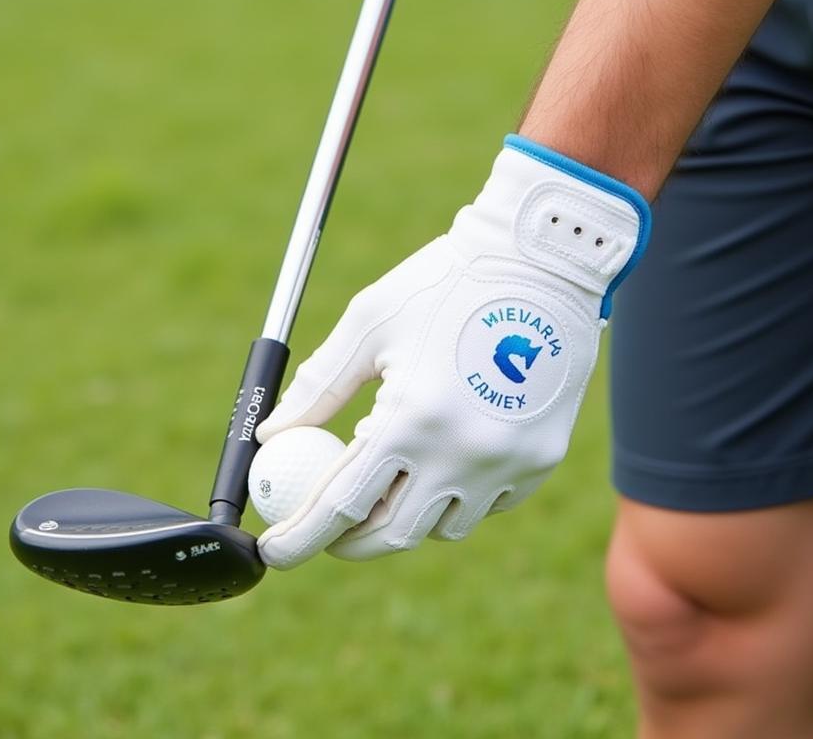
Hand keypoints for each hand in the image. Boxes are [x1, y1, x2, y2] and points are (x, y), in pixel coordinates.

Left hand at [256, 136, 649, 567]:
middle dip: (348, 541)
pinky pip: (487, 504)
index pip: (341, 504)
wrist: (540, 261)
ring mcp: (508, 462)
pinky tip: (443, 457)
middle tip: (327, 528)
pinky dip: (454, 494)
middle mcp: (463, 453)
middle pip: (391, 533)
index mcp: (412, 417)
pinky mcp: (541, 459)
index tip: (271, 551)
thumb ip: (319, 386)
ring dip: (404, 514)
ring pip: (441, 526)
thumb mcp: (369, 323)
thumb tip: (272, 436)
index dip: (300, 536)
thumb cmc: (441, 282)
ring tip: (389, 476)